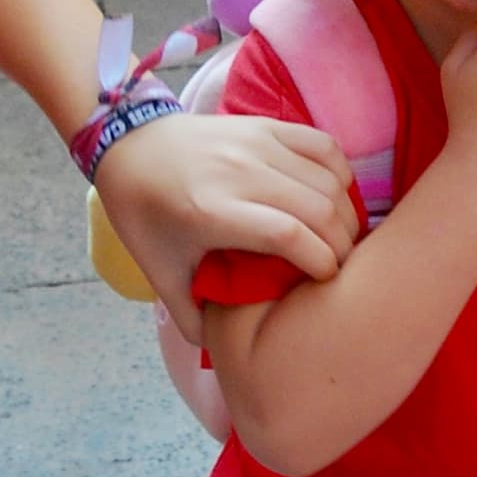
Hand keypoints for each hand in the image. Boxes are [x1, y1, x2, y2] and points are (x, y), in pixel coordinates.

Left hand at [95, 110, 359, 342]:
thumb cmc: (145, 214)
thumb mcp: (159, 273)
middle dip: (342, 246)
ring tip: (341, 241)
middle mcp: (239, 173)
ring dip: (347, 215)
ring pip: (328, 181)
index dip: (321, 262)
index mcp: (210, 211)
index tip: (326, 281)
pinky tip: (336, 200)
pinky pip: (325, 147)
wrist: (129, 144)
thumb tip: (229, 351)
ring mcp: (255, 143)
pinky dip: (341, 176)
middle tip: (340, 269)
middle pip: (319, 210)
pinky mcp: (266, 125)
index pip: (289, 235)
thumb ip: (192, 318)